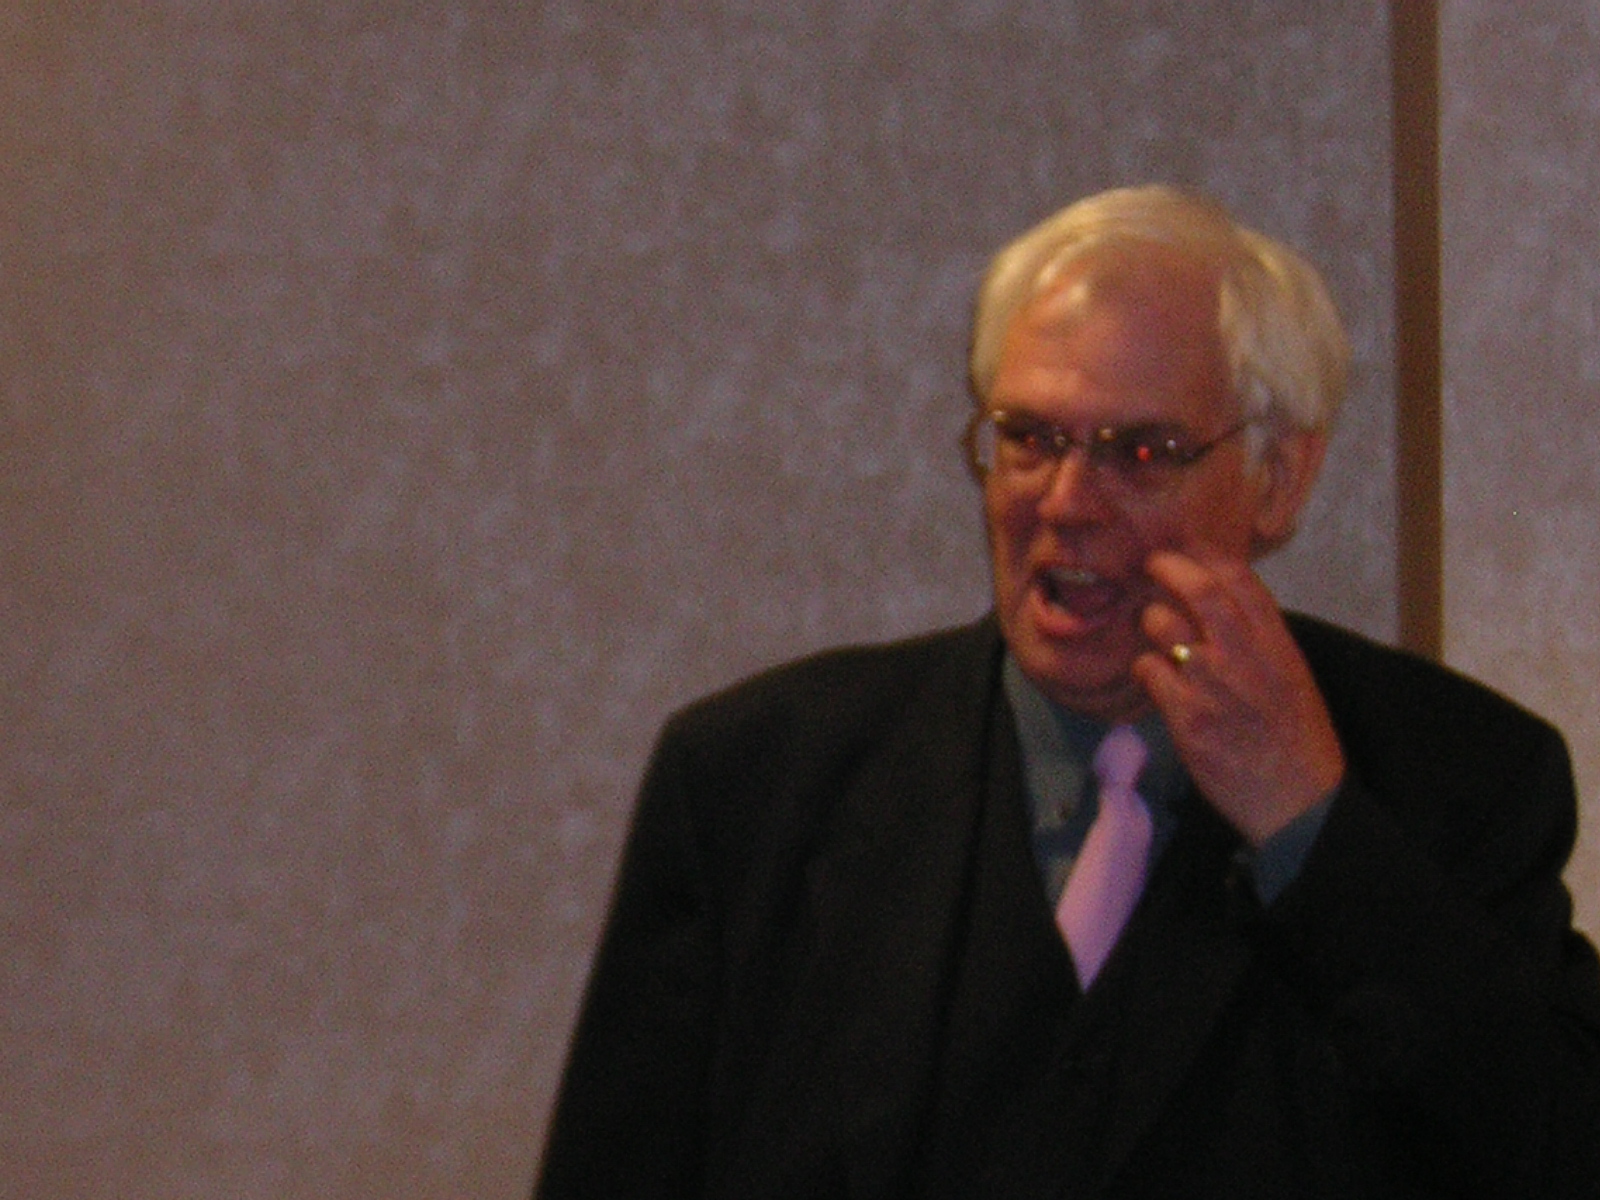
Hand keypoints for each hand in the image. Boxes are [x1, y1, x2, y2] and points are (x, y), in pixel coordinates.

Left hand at [1130, 547, 1344, 847]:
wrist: (1299, 801)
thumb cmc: (1297, 742)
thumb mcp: (1293, 677)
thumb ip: (1261, 640)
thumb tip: (1224, 610)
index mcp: (1277, 642)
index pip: (1240, 578)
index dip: (1207, 556)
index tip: (1188, 551)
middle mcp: (1246, 654)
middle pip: (1199, 588)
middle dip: (1168, 567)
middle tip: (1152, 565)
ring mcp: (1214, 683)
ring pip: (1162, 624)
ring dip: (1148, 622)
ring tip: (1151, 633)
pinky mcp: (1187, 715)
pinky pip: (1148, 670)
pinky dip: (1143, 668)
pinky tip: (1150, 678)